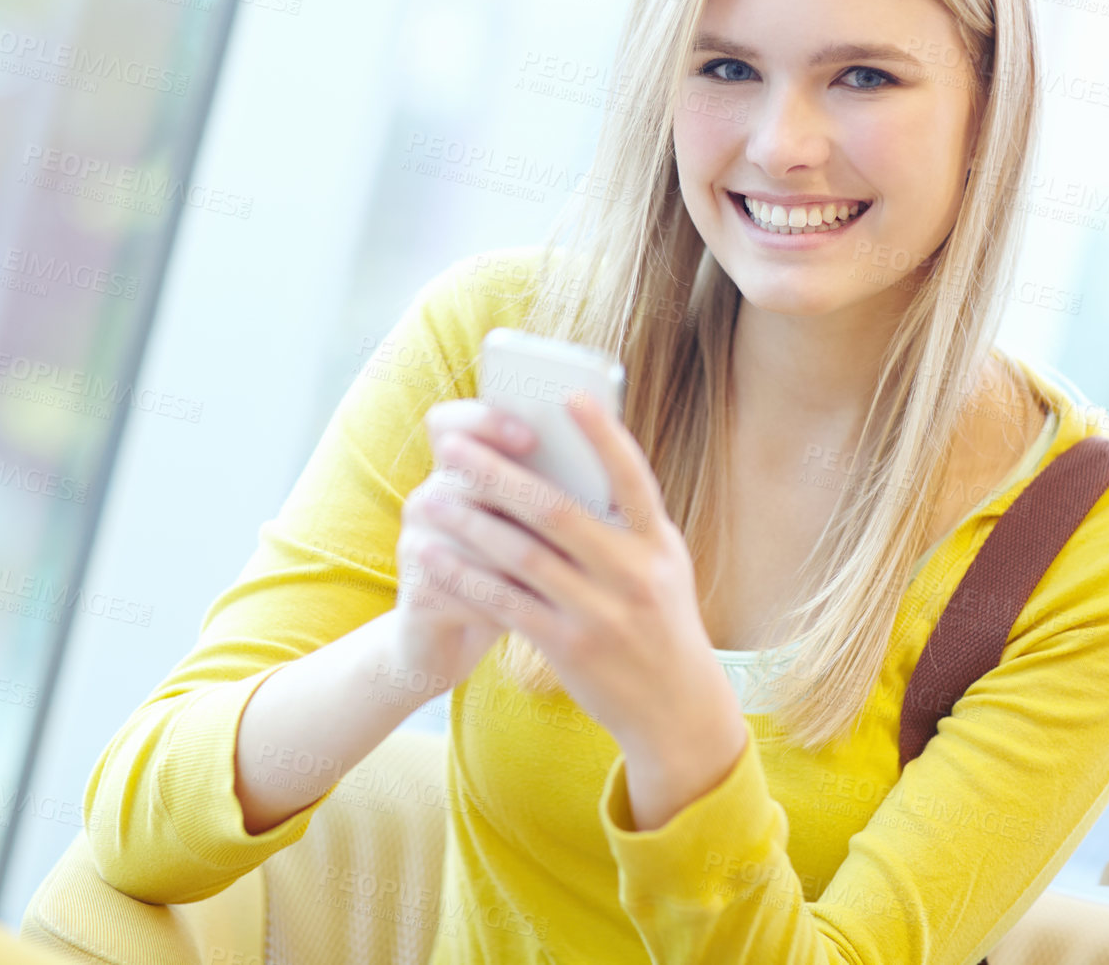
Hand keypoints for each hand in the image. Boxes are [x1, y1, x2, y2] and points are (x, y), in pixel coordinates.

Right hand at [392, 400, 548, 696]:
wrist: (455, 643)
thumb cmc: (515, 578)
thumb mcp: (533, 534)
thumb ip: (558, 498)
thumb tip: (610, 472)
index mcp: (458, 473)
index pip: (452, 421)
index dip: (485, 420)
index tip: (531, 434)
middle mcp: (430, 499)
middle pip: (458, 472)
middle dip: (507, 478)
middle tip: (554, 493)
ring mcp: (416, 545)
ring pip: (464, 534)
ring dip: (515, 548)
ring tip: (564, 564)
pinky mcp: (417, 595)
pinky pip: (460, 590)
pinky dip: (502, 600)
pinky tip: (540, 614)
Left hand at [413, 391, 748, 806]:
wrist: (678, 712)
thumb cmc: (660, 622)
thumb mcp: (663, 568)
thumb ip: (625, 523)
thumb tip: (569, 466)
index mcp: (658, 543)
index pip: (631, 478)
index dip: (603, 435)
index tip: (569, 396)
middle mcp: (635, 575)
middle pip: (557, 511)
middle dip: (499, 475)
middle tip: (453, 447)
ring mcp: (603, 614)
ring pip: (523, 557)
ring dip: (469, 524)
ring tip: (430, 498)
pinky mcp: (571, 649)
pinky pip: (506, 604)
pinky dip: (465, 578)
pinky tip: (432, 557)